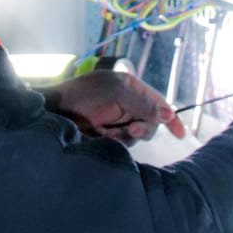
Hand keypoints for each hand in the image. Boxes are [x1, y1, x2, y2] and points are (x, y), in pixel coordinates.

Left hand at [44, 69, 186, 143]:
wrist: (53, 113)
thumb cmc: (82, 96)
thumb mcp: (116, 92)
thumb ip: (143, 104)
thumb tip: (169, 114)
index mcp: (129, 87)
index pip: (157, 102)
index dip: (170, 117)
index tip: (180, 135)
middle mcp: (125, 104)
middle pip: (150, 122)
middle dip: (143, 128)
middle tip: (131, 131)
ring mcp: (115, 122)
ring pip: (136, 136)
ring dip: (126, 136)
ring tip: (107, 133)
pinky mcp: (105, 138)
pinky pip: (121, 145)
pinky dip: (115, 143)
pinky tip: (102, 138)